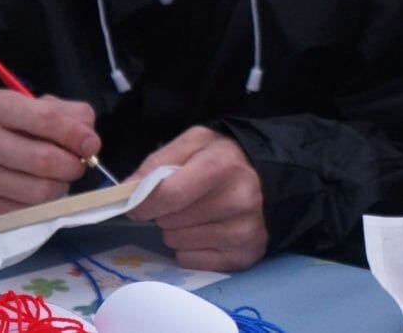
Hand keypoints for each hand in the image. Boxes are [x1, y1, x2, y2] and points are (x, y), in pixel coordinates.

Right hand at [0, 89, 100, 223]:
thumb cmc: (10, 129)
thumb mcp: (36, 108)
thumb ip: (71, 116)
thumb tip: (89, 142)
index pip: (46, 119)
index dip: (76, 134)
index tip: (92, 145)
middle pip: (46, 160)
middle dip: (73, 165)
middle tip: (76, 164)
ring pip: (41, 192)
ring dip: (60, 187)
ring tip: (54, 178)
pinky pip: (28, 214)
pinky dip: (42, 207)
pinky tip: (34, 192)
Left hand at [126, 126, 267, 271]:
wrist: (276, 176)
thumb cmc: (229, 156)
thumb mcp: (196, 142)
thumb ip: (158, 161)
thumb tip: (126, 190)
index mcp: (222, 167)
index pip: (166, 197)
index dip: (143, 202)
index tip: (140, 202)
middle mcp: (237, 201)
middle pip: (168, 222)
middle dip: (166, 212)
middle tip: (184, 199)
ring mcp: (243, 232)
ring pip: (176, 243)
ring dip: (178, 230)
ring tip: (199, 213)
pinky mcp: (245, 256)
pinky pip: (191, 261)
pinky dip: (192, 248)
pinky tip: (209, 230)